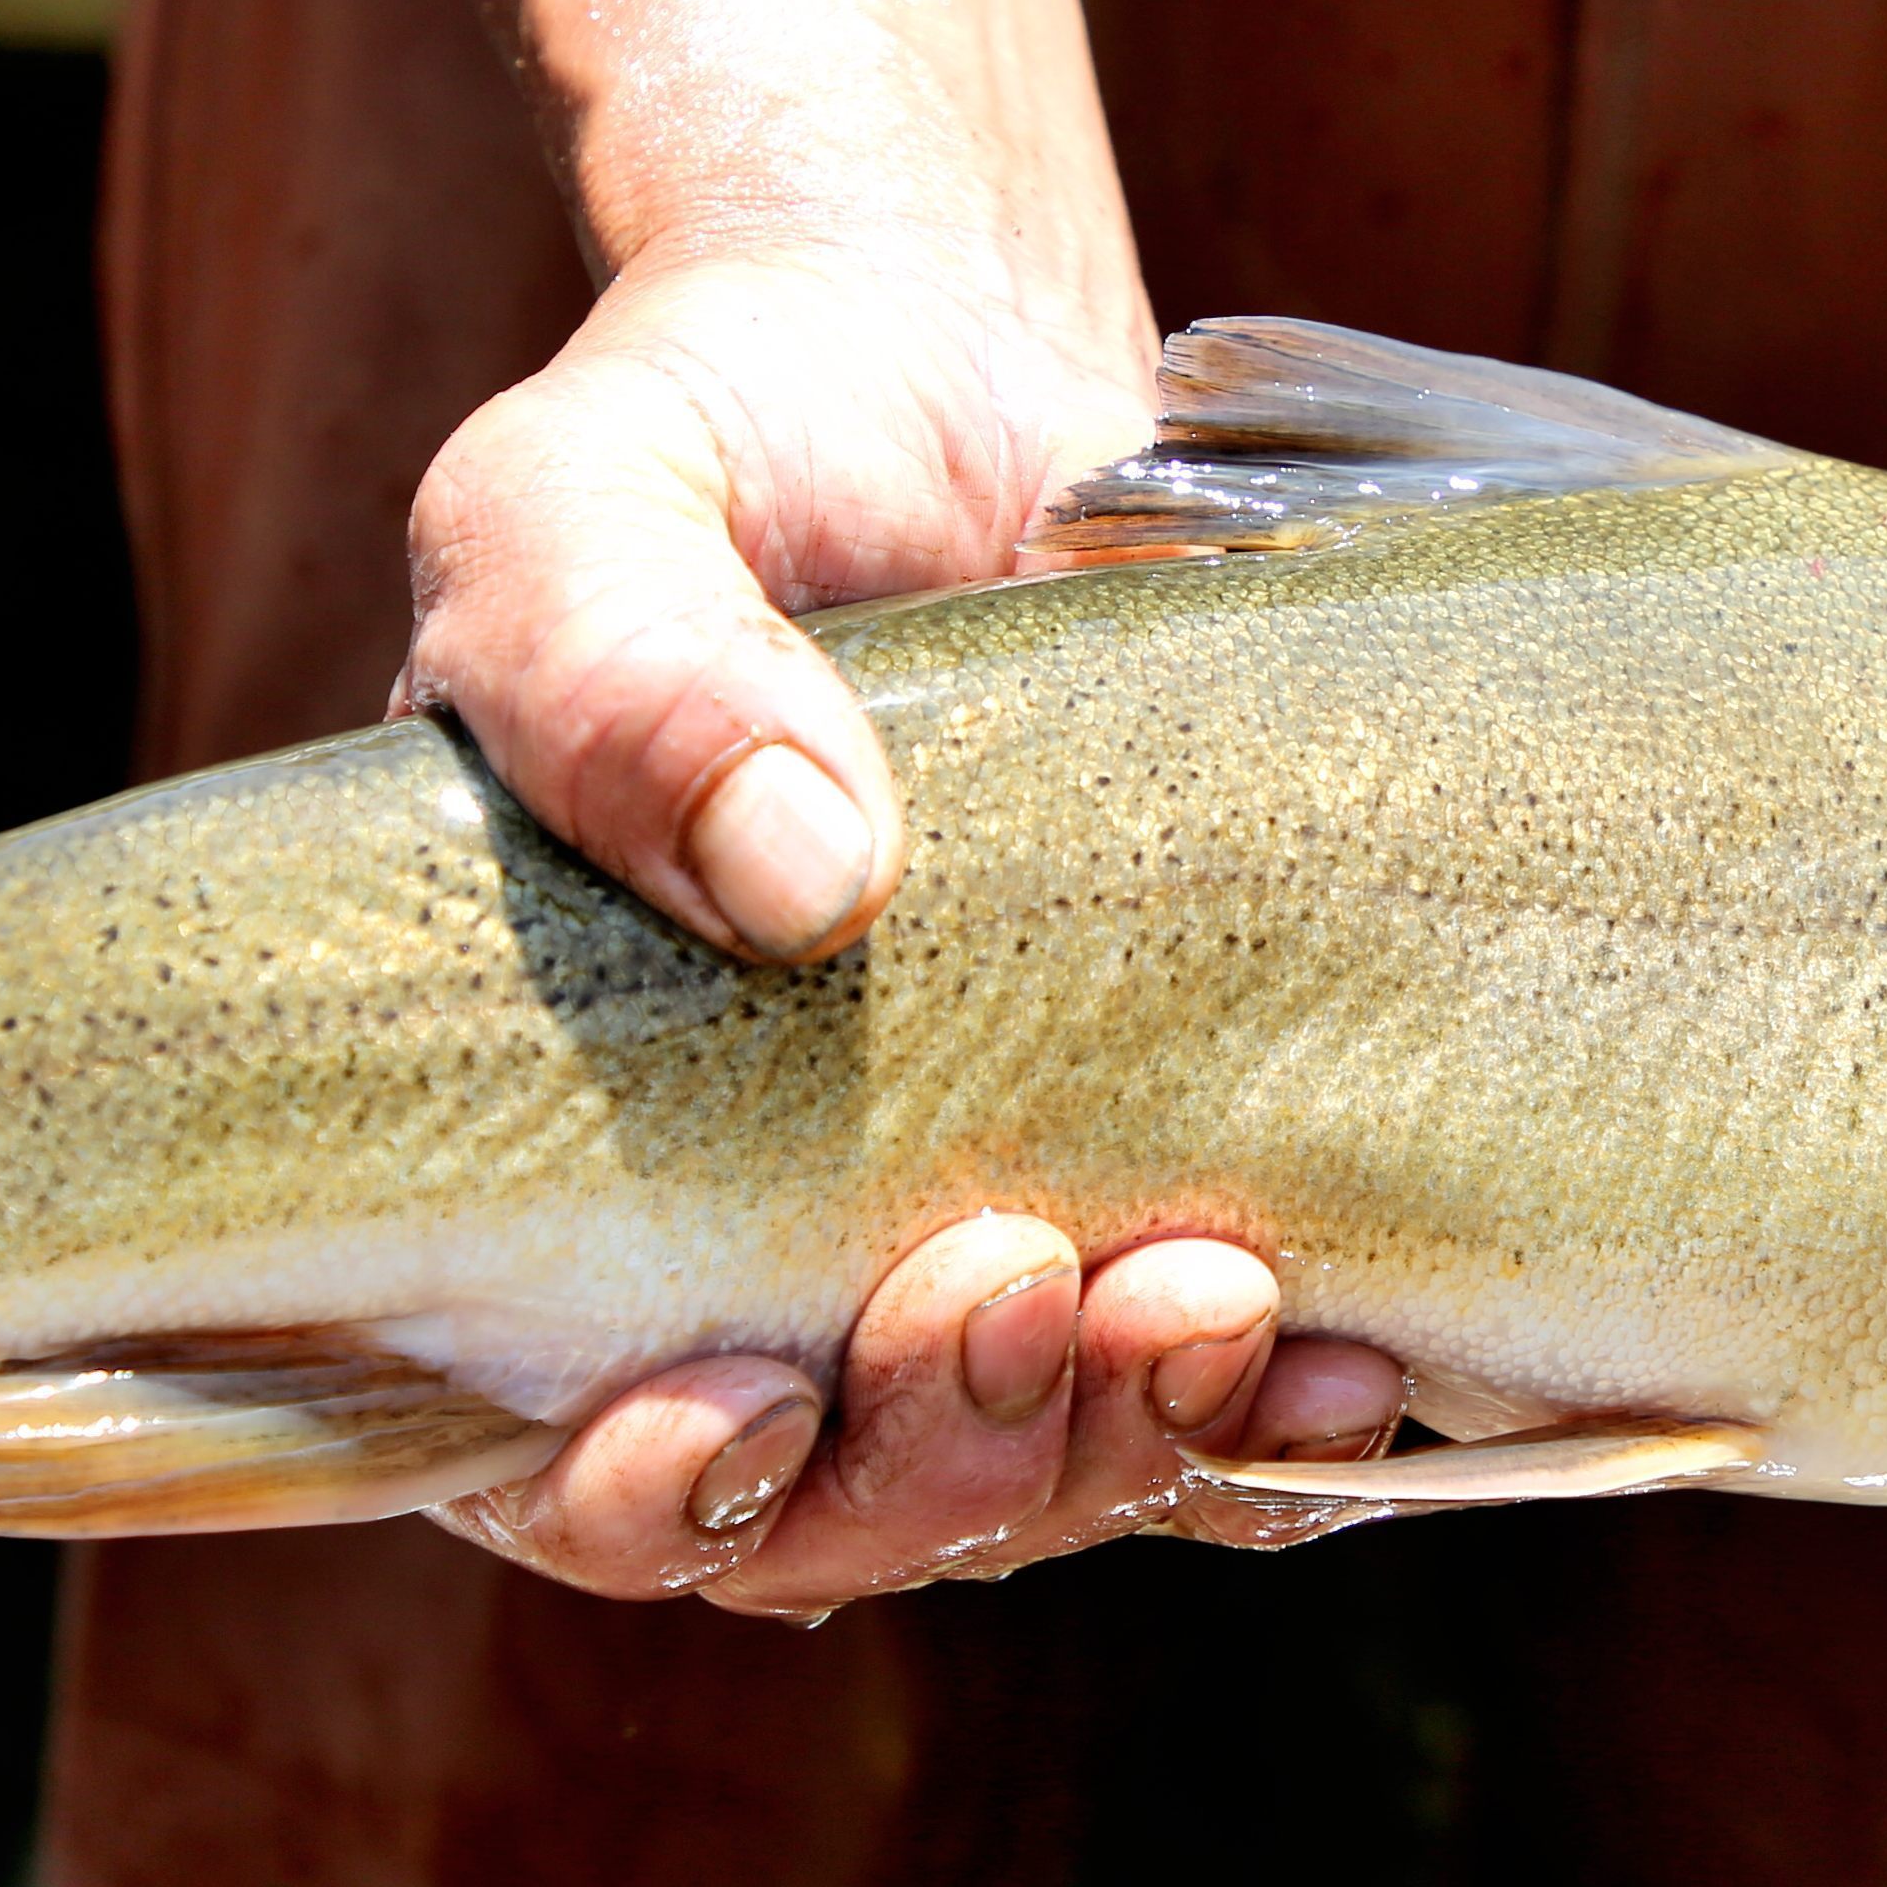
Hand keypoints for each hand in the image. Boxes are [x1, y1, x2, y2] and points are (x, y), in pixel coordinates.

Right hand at [401, 249, 1402, 1609]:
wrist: (956, 367)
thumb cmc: (713, 447)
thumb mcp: (584, 506)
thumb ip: (612, 667)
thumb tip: (798, 871)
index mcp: (524, 1179)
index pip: (545, 1462)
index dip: (636, 1498)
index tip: (742, 1396)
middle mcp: (740, 1267)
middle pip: (822, 1519)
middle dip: (930, 1457)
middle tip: (1017, 1280)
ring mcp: (963, 1246)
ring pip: (1037, 1481)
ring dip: (1120, 1445)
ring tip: (1215, 1303)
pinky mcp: (1163, 1192)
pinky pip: (1226, 1402)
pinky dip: (1285, 1416)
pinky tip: (1362, 1356)